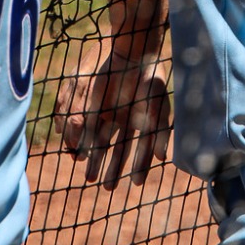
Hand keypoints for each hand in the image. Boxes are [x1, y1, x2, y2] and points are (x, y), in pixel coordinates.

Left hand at [55, 46, 170, 189]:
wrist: (133, 56)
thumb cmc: (150, 81)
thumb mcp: (157, 108)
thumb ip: (161, 133)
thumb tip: (163, 159)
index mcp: (144, 123)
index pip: (142, 150)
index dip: (140, 166)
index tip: (136, 183)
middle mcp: (127, 122)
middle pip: (119, 151)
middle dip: (114, 170)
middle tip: (108, 188)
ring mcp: (111, 115)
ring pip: (102, 143)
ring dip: (96, 161)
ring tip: (89, 178)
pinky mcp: (96, 107)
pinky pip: (89, 129)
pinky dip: (85, 143)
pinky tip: (81, 155)